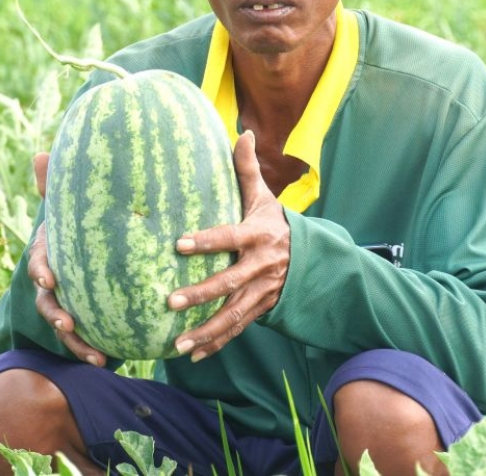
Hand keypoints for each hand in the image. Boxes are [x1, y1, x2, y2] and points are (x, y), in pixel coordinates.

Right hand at [28, 152, 107, 367]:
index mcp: (51, 251)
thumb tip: (39, 155)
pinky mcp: (83, 317)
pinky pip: (82, 338)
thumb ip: (59, 186)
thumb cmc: (83, 221)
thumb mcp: (74, 204)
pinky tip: (105, 360)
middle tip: (66, 322)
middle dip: (54, 313)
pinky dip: (89, 350)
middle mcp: (54, 279)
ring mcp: (66, 301)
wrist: (99, 250)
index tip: (49, 278)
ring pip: (62, 324)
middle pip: (47, 300)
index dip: (42, 270)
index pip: (39, 260)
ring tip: (92, 353)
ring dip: (74, 340)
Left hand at [167, 130, 290, 361]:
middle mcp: (261, 266)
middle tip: (170, 300)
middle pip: (229, 283)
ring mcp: (262, 291)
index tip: (179, 244)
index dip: (206, 241)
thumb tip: (242, 132)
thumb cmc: (278, 222)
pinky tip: (194, 354)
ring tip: (178, 343)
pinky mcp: (261, 309)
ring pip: (232, 314)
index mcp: (259, 235)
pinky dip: (217, 343)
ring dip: (205, 330)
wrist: (314, 258)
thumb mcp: (266, 197)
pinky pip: (238, 329)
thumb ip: (248, 169)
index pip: (229, 237)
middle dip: (201, 294)